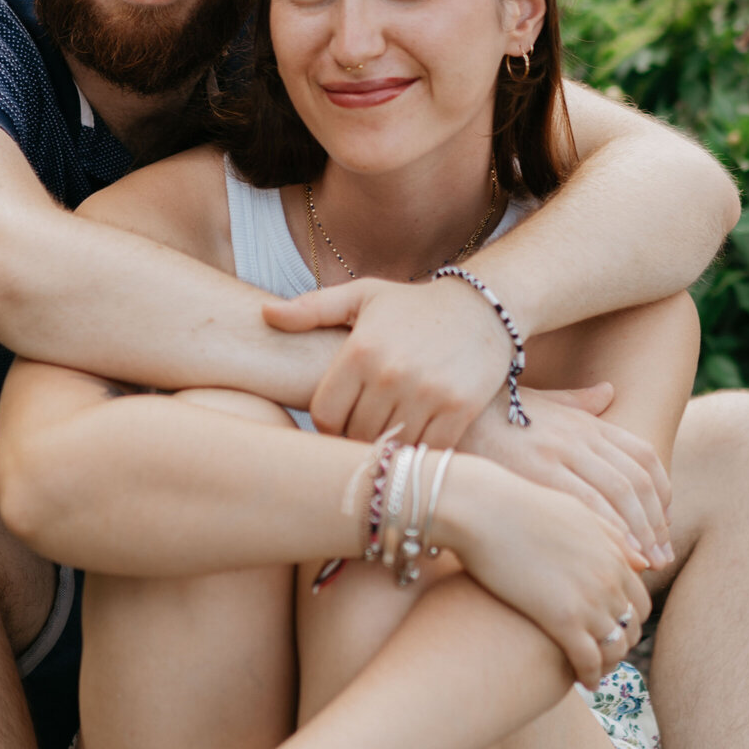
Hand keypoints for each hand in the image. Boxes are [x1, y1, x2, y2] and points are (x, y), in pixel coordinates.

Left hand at [263, 276, 512, 443]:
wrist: (483, 308)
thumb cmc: (413, 306)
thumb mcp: (362, 297)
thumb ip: (312, 309)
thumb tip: (265, 314)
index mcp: (360, 350)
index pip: (325, 416)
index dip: (329, 424)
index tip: (342, 419)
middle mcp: (390, 373)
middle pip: (355, 435)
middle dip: (357, 437)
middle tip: (366, 430)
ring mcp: (426, 394)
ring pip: (390, 447)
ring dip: (389, 447)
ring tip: (391, 436)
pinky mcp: (458, 409)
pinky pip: (427, 451)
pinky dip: (421, 452)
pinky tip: (420, 438)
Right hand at [438, 456, 654, 686]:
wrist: (483, 510)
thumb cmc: (518, 506)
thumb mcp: (576, 513)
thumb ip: (611, 536)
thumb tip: (640, 560)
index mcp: (613, 552)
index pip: (639, 599)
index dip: (629, 620)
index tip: (612, 630)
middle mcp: (609, 578)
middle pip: (631, 626)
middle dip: (622, 645)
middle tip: (605, 657)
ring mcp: (589, 600)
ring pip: (615, 647)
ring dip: (608, 665)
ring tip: (594, 673)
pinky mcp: (562, 620)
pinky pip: (589, 660)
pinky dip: (591, 675)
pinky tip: (583, 684)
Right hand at [461, 384, 674, 566]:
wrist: (446, 418)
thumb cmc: (490, 415)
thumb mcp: (540, 401)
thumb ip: (578, 402)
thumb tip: (608, 392)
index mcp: (585, 422)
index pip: (643, 457)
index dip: (662, 494)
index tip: (663, 524)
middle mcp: (580, 436)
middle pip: (637, 482)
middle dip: (656, 524)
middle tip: (663, 558)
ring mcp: (560, 454)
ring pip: (620, 496)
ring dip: (641, 535)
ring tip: (648, 566)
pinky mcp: (538, 474)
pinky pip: (588, 506)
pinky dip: (612, 533)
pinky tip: (619, 558)